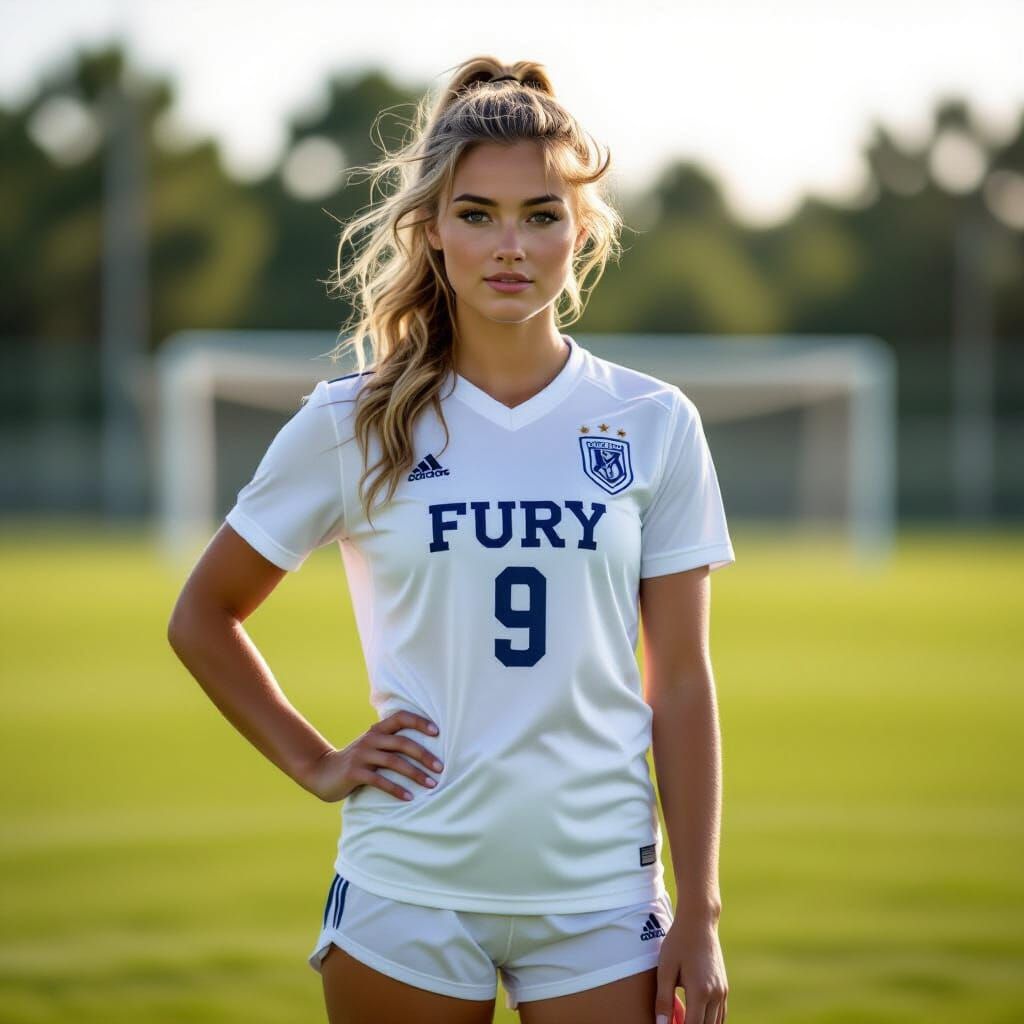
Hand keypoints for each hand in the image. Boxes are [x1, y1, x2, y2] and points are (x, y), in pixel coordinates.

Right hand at [303, 711, 442, 802]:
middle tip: (441, 767)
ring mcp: (362, 755)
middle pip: (402, 742)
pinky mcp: (354, 773)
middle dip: (424, 754)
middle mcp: (370, 739)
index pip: (401, 717)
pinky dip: (396, 789)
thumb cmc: (357, 761)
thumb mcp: (372, 746)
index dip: (419, 722)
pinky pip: (380, 781)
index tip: (438, 732)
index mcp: (377, 730)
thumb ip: (391, 743)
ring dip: (415, 774)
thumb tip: (426, 748)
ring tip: (431, 784)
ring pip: (394, 762)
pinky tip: (409, 797)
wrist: (322, 772)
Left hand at [655, 915, 727, 1023]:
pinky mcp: (724, 987)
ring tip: (683, 1020)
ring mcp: (723, 991)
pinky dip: (709, 1021)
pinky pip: (720, 1014)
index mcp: (700, 991)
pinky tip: (695, 1018)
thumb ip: (663, 1000)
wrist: (699, 921)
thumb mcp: (665, 969)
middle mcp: (716, 994)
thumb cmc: (678, 942)